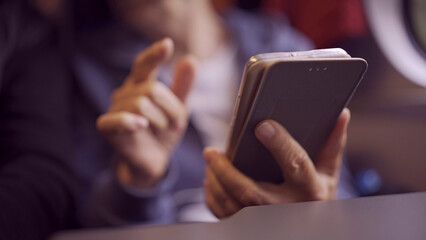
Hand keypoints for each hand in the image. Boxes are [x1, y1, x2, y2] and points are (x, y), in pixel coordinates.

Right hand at [97, 38, 196, 187]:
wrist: (154, 160)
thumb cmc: (164, 131)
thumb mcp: (179, 108)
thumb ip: (183, 86)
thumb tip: (190, 59)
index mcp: (140, 85)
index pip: (143, 64)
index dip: (154, 55)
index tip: (167, 44)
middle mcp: (125, 93)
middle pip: (152, 89)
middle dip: (172, 108)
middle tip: (178, 124)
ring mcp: (115, 109)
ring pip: (141, 104)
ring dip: (161, 121)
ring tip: (163, 130)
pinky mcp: (107, 127)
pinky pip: (116, 119)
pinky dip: (129, 122)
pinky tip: (141, 126)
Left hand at [204, 109, 350, 217]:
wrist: (309, 229)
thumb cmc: (317, 199)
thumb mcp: (328, 175)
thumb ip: (331, 145)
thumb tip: (341, 114)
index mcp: (309, 190)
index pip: (295, 164)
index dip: (279, 143)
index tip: (262, 125)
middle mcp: (286, 208)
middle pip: (250, 192)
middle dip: (226, 172)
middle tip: (211, 152)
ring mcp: (266, 222)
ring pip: (232, 206)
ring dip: (215, 183)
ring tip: (210, 161)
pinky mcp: (250, 228)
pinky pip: (225, 216)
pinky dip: (214, 198)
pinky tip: (211, 181)